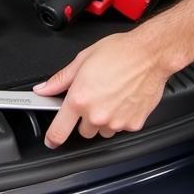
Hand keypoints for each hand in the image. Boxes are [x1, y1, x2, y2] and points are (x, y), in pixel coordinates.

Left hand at [34, 31, 170, 147]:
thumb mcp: (82, 59)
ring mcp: (116, 122)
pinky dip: (121, 118)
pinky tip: (124, 99)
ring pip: (103, 131)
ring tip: (111, 97)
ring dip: (103, 120)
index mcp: (79, 99)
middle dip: (85, 118)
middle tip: (93, 97)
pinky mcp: (133, 124)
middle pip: (83, 131)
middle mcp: (97, 114)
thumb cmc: (119, 52)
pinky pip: (121, 128)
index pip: (59, 130)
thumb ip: (60, 79)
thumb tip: (44, 88)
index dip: (52, 138)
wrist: (149, 55)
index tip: (51, 141)